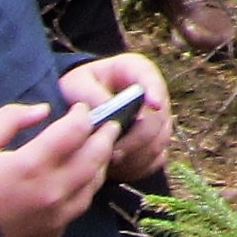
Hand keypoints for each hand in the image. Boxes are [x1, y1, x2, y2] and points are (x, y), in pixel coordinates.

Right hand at [0, 96, 119, 236]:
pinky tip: (80, 181)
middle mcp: (52, 191)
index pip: (75, 131)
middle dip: (105, 136)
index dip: (82, 114)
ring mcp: (56, 217)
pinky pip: (79, 208)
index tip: (80, 108)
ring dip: (100, 163)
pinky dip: (84, 189)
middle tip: (109, 124)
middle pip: (95, 157)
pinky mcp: (53, 235)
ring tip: (100, 150)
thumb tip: (43, 111)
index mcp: (32, 165)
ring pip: (93, 185)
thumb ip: (10, 118)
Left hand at [56, 52, 173, 181]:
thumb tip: (108, 108)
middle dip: (135, 137)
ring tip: (108, 160)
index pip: (151, 77)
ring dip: (134, 155)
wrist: (81, 108)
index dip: (156, 91)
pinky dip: (137, 166)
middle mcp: (154, 94)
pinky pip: (155, 159)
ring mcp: (160, 120)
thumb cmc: (79, 91)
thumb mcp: (76, 84)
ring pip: (158, 142)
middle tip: (111, 150)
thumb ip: (89, 93)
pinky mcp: (157, 143)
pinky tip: (117, 166)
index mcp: (135, 70)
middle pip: (157, 118)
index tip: (154, 104)